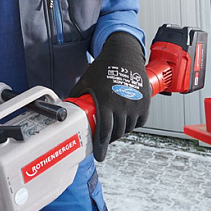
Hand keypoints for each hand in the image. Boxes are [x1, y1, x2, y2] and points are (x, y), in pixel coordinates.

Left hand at [68, 32, 149, 160]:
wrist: (123, 54)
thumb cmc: (103, 68)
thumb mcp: (85, 82)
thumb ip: (76, 98)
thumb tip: (65, 111)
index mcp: (106, 100)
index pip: (104, 130)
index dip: (101, 146)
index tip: (99, 156)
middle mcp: (122, 103)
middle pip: (117, 132)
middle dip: (109, 139)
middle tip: (103, 139)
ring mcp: (136, 103)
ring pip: (128, 128)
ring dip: (121, 131)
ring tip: (113, 128)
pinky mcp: (145, 102)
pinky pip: (140, 121)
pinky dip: (133, 124)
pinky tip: (125, 120)